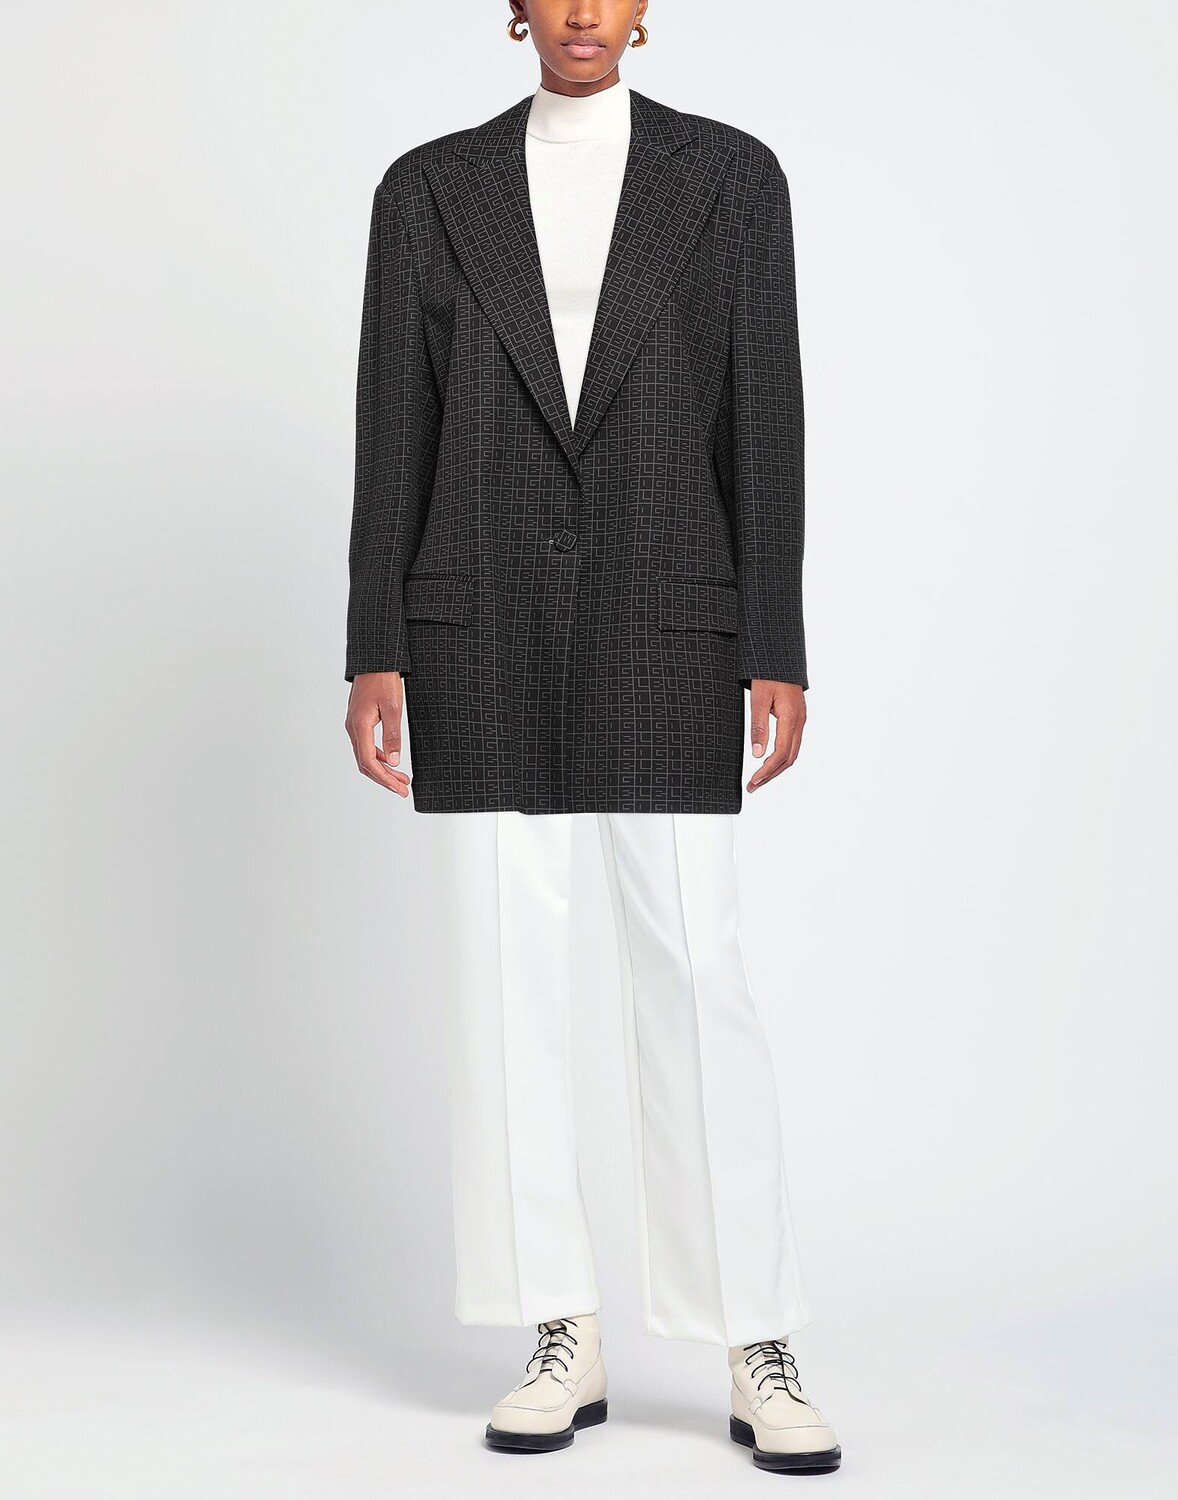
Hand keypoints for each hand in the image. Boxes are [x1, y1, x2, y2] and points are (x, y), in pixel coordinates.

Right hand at [345, 672, 411, 796]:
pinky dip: (379, 757)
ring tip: (402, 778)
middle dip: (385, 779)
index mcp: (359, 726)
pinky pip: (366, 745)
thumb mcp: (393, 708)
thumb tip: (394, 761)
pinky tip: (392, 760)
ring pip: (366, 756)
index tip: (399, 789)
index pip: (369, 762)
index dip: (385, 779)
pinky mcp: (359, 721)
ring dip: (383, 769)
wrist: (375, 659)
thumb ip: (393, 735)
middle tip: (403, 788)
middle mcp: (353, 728)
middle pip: (366, 763)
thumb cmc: (383, 679)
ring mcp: (354, 725)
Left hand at [747, 679, 805, 792]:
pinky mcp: (798, 717)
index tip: (753, 781)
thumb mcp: (758, 698)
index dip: (767, 771)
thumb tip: (757, 754)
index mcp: (791, 718)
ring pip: (792, 752)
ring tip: (759, 778)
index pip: (781, 754)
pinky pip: (792, 743)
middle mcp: (800, 721)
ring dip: (776, 768)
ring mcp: (801, 720)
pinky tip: (769, 761)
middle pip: (789, 758)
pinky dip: (781, 757)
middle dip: (771, 775)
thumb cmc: (768, 673)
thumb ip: (759, 726)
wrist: (780, 657)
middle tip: (753, 786)